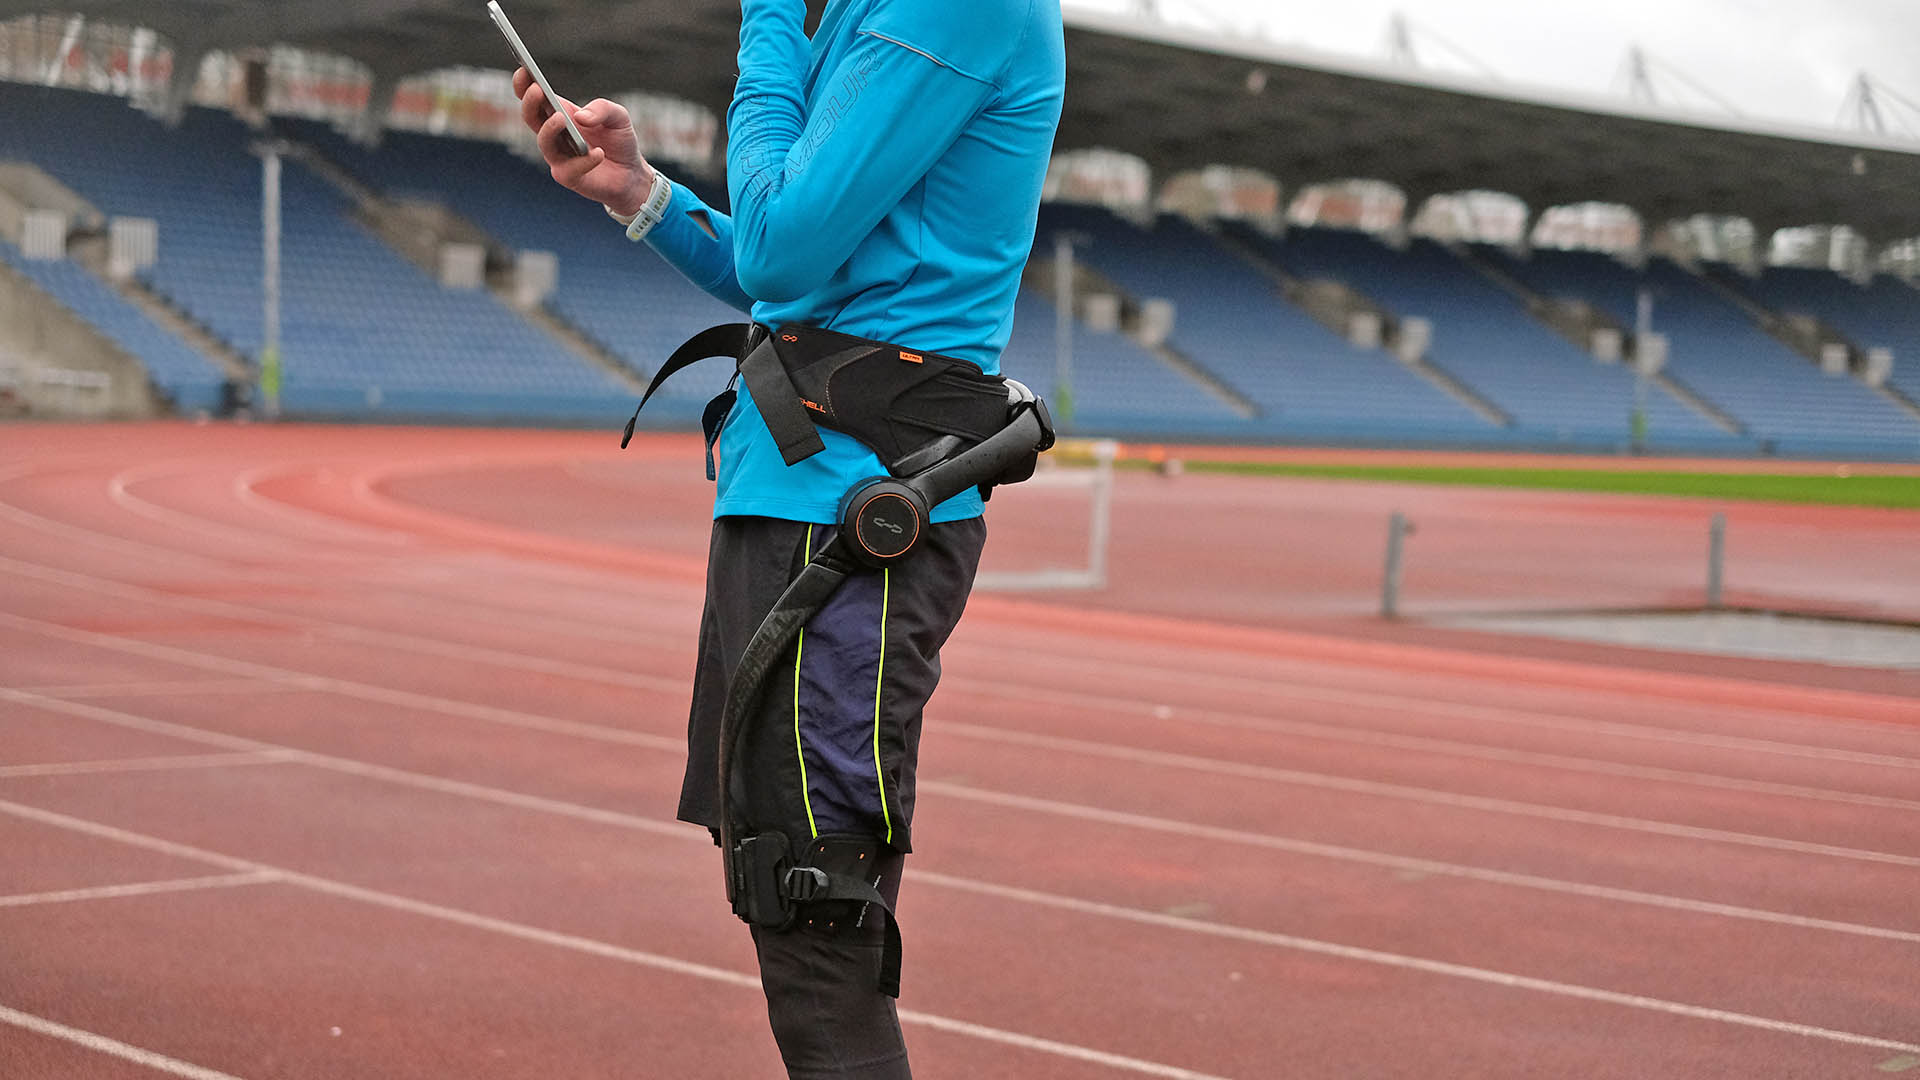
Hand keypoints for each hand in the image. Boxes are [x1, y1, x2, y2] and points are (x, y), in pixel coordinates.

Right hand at [514, 67, 656, 216]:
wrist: (631, 174)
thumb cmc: (619, 140)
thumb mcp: (619, 116)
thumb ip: (602, 109)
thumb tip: (581, 117)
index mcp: (561, 113)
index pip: (535, 98)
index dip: (524, 85)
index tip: (523, 69)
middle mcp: (554, 134)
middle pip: (531, 117)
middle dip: (530, 103)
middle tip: (537, 90)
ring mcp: (558, 156)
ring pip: (544, 143)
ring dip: (549, 129)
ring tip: (560, 118)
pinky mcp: (569, 177)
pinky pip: (570, 169)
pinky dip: (584, 160)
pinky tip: (599, 153)